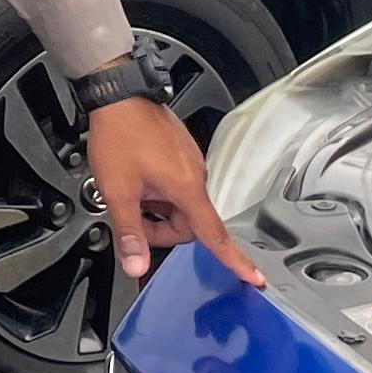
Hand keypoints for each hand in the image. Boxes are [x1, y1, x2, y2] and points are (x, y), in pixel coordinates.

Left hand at [81, 94, 264, 287]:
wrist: (118, 95)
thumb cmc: (120, 134)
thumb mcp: (118, 191)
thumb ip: (129, 232)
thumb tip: (136, 264)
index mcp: (187, 187)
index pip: (214, 235)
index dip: (235, 260)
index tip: (253, 277)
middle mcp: (195, 174)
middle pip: (187, 224)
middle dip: (158, 227)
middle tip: (130, 216)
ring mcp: (189, 163)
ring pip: (178, 205)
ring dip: (156, 208)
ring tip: (131, 191)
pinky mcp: (180, 154)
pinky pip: (175, 186)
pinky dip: (156, 191)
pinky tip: (136, 179)